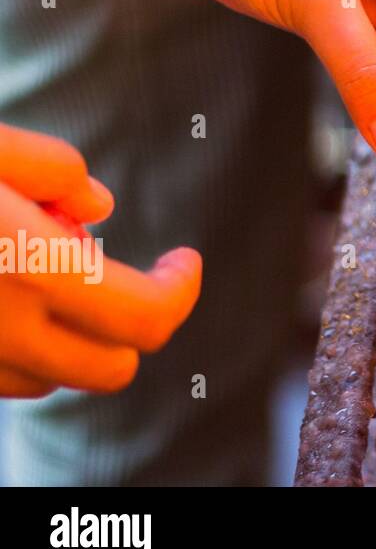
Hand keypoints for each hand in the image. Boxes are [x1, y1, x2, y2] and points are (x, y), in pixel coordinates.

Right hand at [0, 124, 201, 397]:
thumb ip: (49, 168)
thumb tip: (101, 206)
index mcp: (31, 267)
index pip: (145, 317)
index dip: (181, 290)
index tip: (185, 258)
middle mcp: (1, 330)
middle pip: (112, 367)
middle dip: (138, 324)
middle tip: (136, 275)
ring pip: (55, 380)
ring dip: (75, 340)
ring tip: (54, 275)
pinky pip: (7, 381)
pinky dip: (25, 350)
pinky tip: (10, 295)